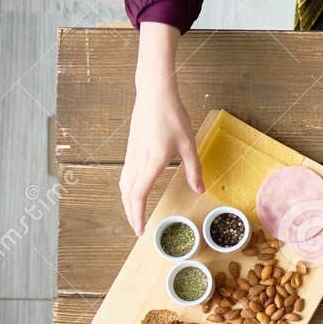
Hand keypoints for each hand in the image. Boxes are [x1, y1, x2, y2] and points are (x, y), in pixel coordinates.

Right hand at [120, 76, 200, 233]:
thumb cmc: (172, 116)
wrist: (154, 93)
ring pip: (123, 183)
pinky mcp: (131, 147)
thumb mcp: (189, 145)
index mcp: (150, 162)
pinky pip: (125, 173)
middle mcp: (136, 160)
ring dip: (127, 201)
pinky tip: (135, 190)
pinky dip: (127, 188)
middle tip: (137, 228)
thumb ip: (194, 170)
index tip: (139, 230)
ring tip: (134, 213)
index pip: (138, 195)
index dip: (137, 215)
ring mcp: (131, 153)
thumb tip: (199, 190)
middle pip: (127, 193)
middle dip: (130, 213)